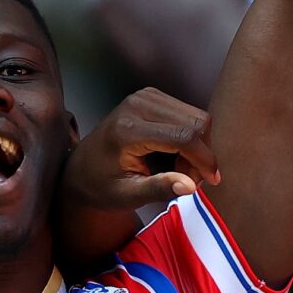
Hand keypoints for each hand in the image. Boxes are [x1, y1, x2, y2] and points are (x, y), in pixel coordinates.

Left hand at [61, 88, 220, 219]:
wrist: (81, 169)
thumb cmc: (101, 186)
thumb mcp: (126, 196)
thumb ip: (158, 189)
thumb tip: (191, 186)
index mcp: (127, 130)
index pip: (183, 136)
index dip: (204, 159)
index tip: (212, 180)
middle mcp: (137, 105)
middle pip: (196, 122)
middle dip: (202, 153)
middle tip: (189, 178)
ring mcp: (145, 96)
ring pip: (196, 116)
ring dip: (198, 145)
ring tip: (180, 168)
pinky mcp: (151, 95)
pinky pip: (188, 112)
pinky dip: (192, 135)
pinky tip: (177, 154)